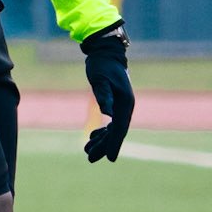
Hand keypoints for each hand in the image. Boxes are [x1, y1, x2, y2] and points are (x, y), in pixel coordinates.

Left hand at [82, 20, 132, 161]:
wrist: (105, 53)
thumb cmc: (102, 65)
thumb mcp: (100, 79)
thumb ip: (104, 96)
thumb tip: (108, 113)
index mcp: (125, 103)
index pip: (120, 128)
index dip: (114, 144)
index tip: (109, 159)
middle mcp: (125, 106)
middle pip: (116, 132)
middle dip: (104, 146)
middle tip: (89, 158)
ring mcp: (121, 105)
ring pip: (112, 129)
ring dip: (101, 140)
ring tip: (86, 151)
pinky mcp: (115, 103)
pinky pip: (110, 122)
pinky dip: (102, 131)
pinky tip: (93, 137)